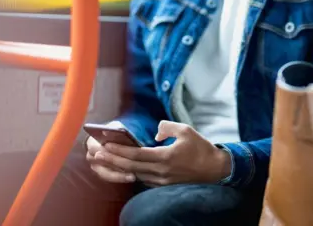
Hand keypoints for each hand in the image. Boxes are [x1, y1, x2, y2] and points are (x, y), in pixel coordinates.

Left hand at [93, 121, 231, 186]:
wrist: (214, 170)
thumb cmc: (201, 148)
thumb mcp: (186, 130)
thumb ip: (167, 127)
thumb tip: (155, 133)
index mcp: (165, 157)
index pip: (137, 154)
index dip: (120, 150)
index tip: (107, 145)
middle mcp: (161, 171)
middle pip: (131, 166)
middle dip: (112, 160)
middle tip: (97, 154)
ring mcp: (162, 180)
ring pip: (135, 174)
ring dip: (118, 167)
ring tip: (105, 161)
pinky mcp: (164, 184)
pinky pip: (143, 179)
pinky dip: (131, 173)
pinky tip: (123, 167)